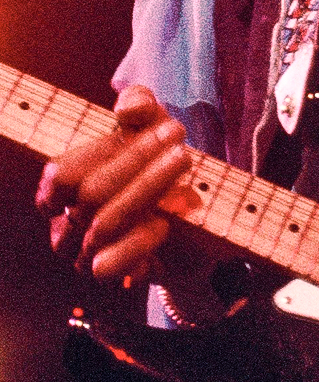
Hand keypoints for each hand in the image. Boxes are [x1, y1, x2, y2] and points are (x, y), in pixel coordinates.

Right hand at [35, 85, 194, 284]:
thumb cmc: (160, 165)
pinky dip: (138, 242)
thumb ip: (139, 106)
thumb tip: (130, 108)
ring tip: (184, 164)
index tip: (167, 128)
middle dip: (138, 163)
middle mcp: (66, 224)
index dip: (111, 150)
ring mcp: (87, 253)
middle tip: (183, 144)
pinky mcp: (118, 275)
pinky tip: (165, 222)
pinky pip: (110, 265)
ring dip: (148, 190)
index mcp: (59, 191)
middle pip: (90, 194)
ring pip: (105, 225)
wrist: (197, 220)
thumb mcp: (154, 128)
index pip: (63, 173)